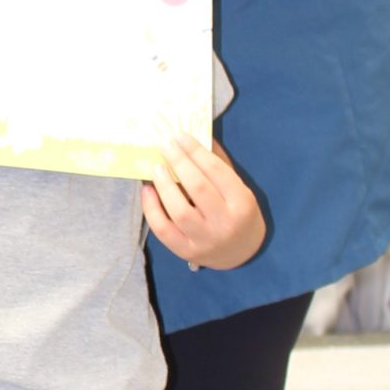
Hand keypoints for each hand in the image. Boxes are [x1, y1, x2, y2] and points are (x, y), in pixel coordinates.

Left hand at [141, 135, 263, 268]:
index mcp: (241, 202)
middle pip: (198, 188)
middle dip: (179, 162)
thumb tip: (194, 137)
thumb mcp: (238, 188)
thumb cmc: (237, 212)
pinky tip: (148, 190)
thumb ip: (218, 164)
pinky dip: (152, 209)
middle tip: (165, 146)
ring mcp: (204, 239)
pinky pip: (163, 230)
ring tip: (156, 167)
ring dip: (164, 185)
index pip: (216, 171)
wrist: (242, 252)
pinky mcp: (186, 251)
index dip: (196, 151)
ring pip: (180, 211)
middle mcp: (224, 222)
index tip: (180, 136)